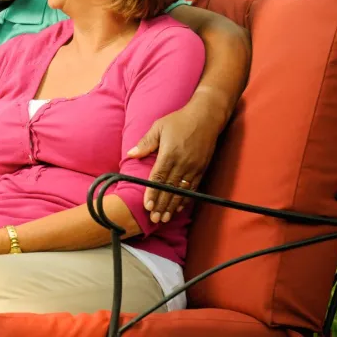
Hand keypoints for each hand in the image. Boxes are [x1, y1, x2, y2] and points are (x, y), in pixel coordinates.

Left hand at [127, 99, 221, 222]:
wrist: (206, 116)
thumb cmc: (179, 120)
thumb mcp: (159, 127)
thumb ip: (145, 143)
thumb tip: (131, 154)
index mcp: (169, 153)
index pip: (159, 178)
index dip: (153, 193)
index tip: (147, 206)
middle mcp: (182, 163)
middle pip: (170, 189)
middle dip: (161, 205)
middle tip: (154, 219)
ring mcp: (194, 167)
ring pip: (181, 191)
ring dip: (173, 206)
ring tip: (165, 218)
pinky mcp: (202, 169)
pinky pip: (193, 188)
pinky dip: (186, 199)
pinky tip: (179, 208)